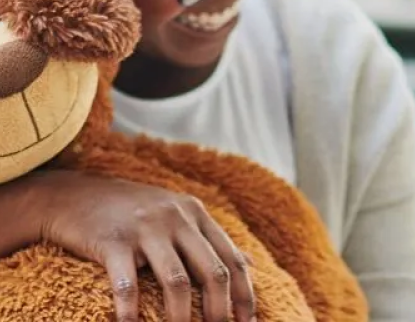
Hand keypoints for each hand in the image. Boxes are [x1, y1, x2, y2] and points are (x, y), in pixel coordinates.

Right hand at [29, 170, 254, 321]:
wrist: (74, 194)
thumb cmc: (132, 210)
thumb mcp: (178, 213)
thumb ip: (212, 238)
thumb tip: (252, 265)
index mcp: (196, 213)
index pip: (232, 259)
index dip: (244, 295)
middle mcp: (177, 218)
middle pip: (212, 272)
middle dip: (219, 311)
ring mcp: (146, 228)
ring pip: (177, 281)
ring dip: (182, 318)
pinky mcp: (113, 241)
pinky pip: (128, 285)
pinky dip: (131, 313)